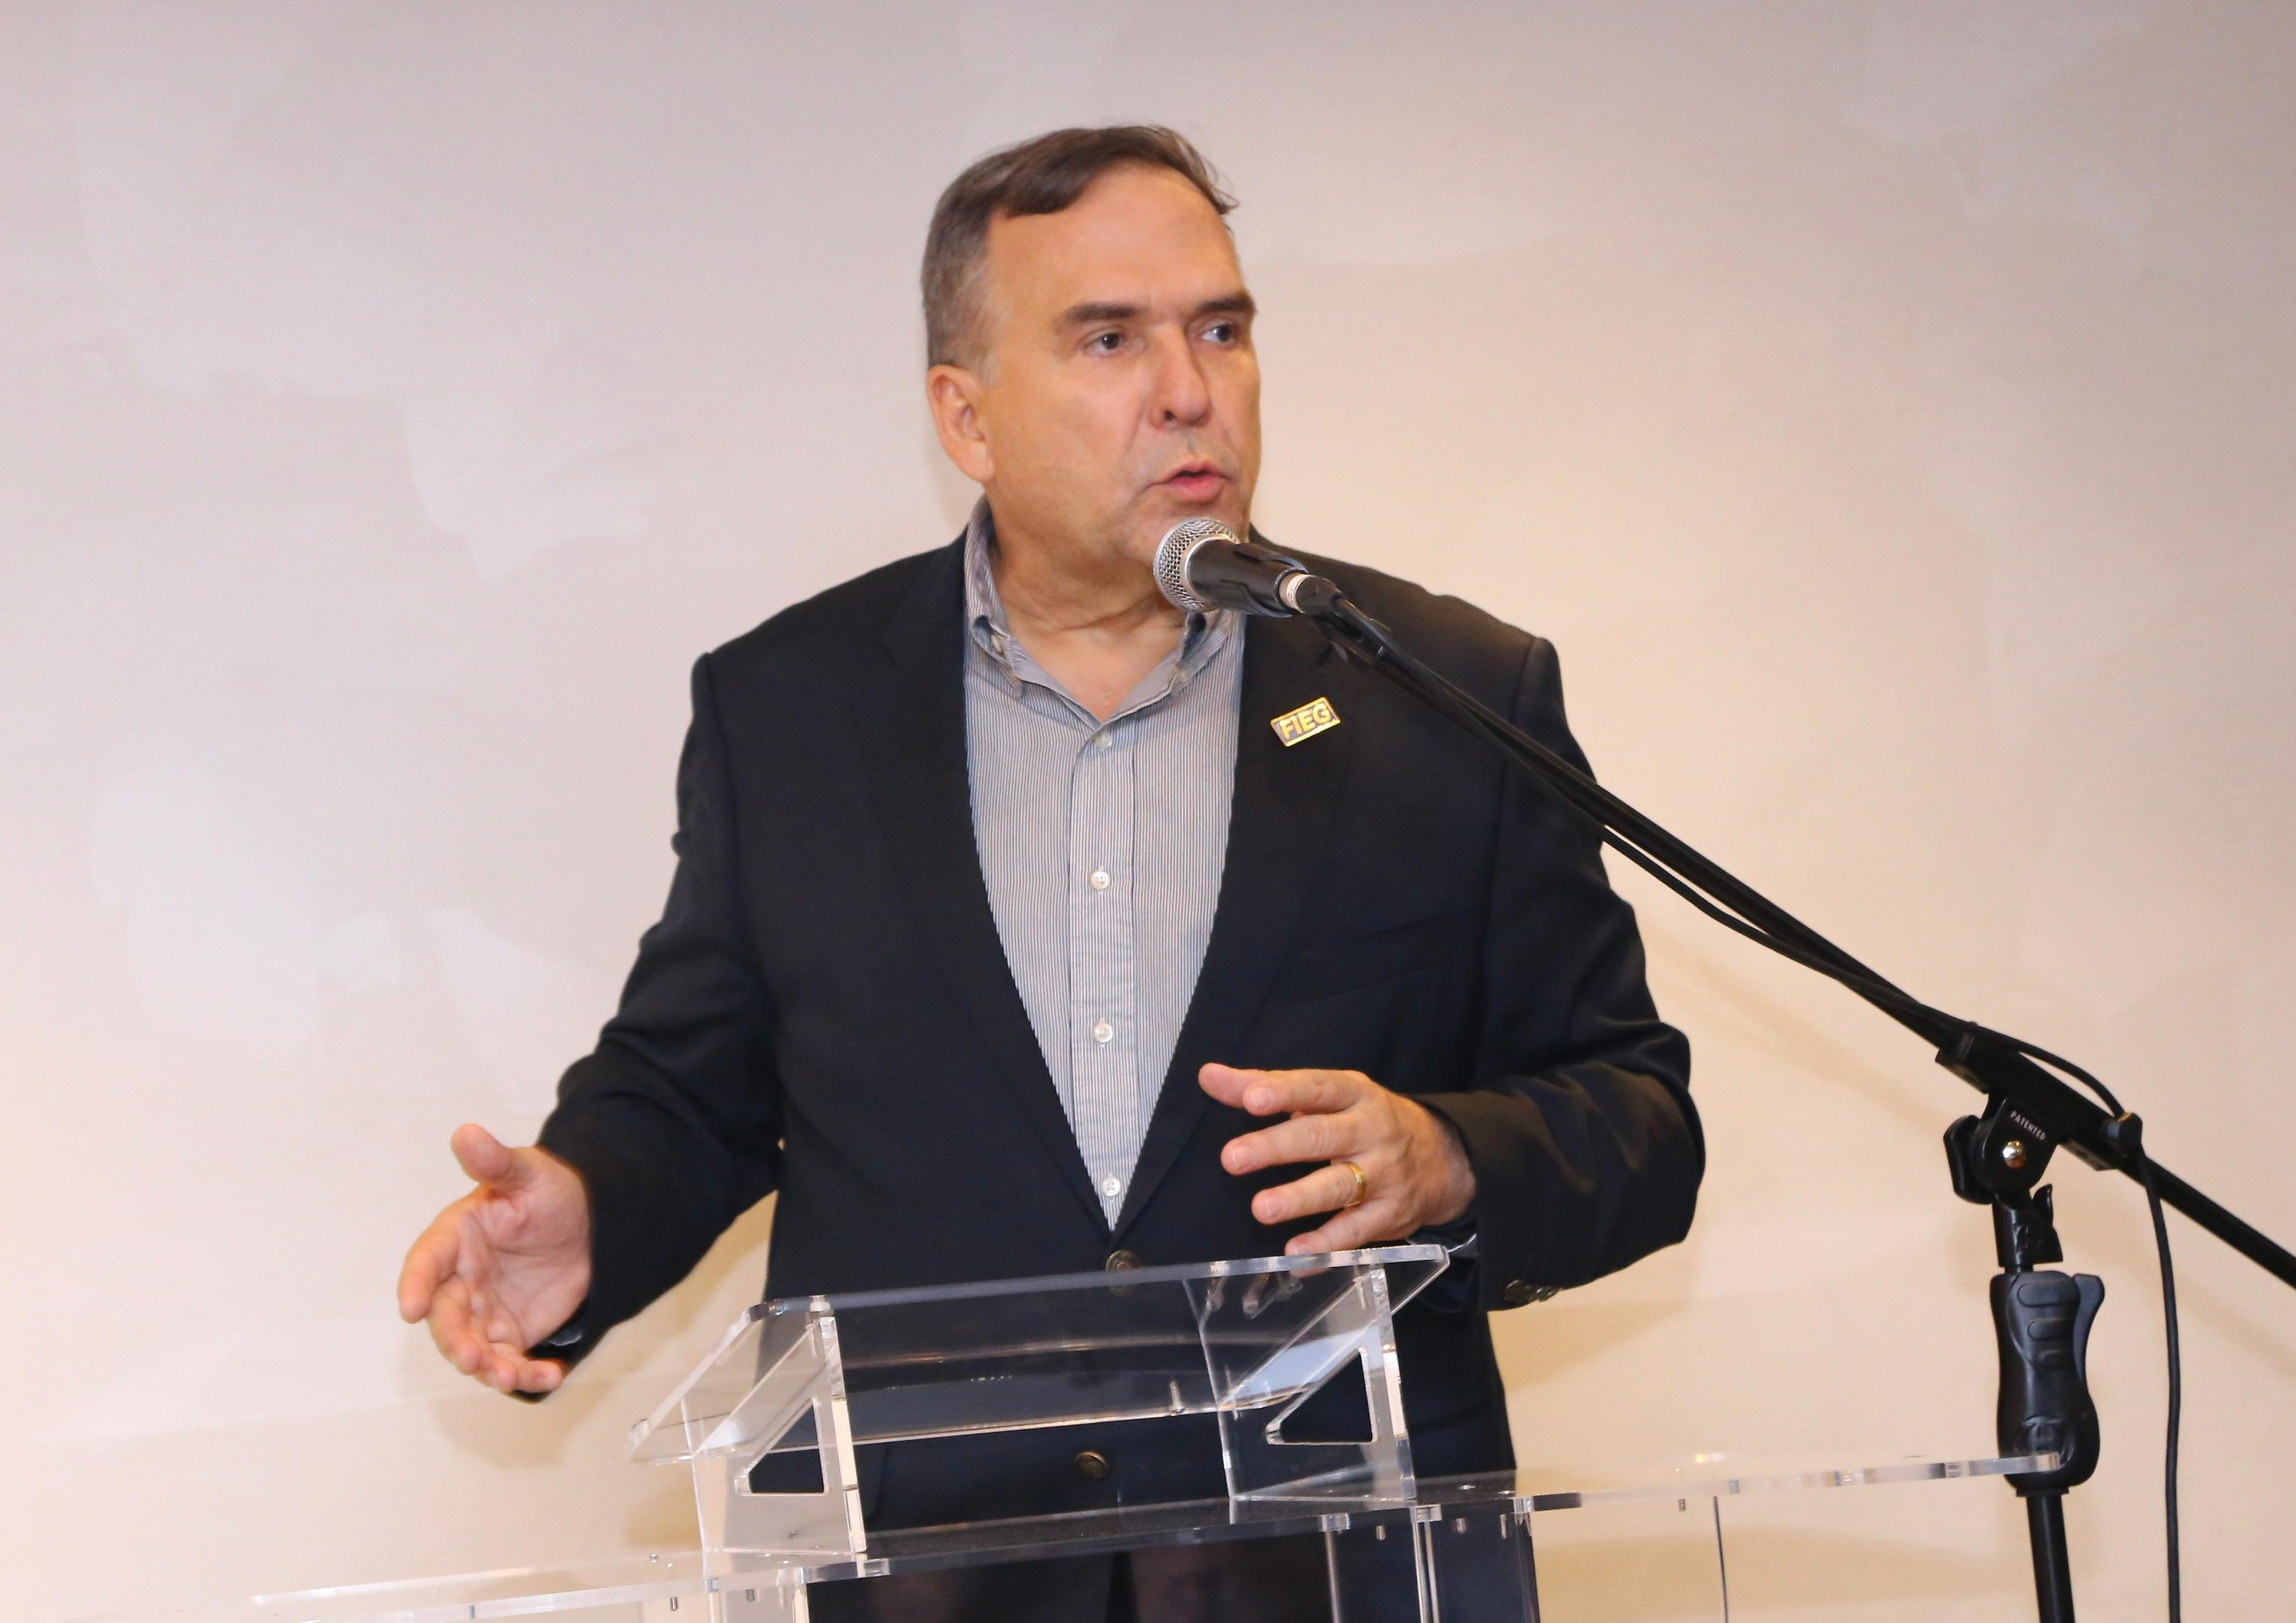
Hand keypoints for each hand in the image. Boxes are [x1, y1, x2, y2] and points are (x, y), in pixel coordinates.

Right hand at [397, 1124, 592, 1394]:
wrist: (590, 1221)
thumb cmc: (549, 1192)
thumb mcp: (526, 1173)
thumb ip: (495, 1162)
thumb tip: (466, 1133)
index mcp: (456, 1238)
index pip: (427, 1261)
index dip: (415, 1283)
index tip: (410, 1307)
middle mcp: (462, 1279)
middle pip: (447, 1317)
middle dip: (454, 1341)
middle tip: (471, 1358)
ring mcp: (486, 1310)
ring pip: (476, 1347)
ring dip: (488, 1366)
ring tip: (508, 1376)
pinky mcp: (512, 1332)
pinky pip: (512, 1360)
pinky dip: (528, 1373)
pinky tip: (550, 1375)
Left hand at [1200, 1064, 1475, 1254]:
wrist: (1444, 1158)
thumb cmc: (1365, 1120)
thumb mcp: (1327, 1096)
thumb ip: (1266, 1086)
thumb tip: (1210, 1076)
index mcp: (1353, 1094)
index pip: (1316, 1088)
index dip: (1284, 1093)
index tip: (1251, 1098)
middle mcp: (1370, 1131)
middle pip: (1321, 1137)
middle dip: (1276, 1147)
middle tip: (1233, 1158)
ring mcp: (1383, 1175)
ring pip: (1339, 1186)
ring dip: (1299, 1199)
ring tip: (1261, 1209)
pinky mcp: (1389, 1216)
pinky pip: (1356, 1233)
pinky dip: (1326, 1246)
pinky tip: (1296, 1255)